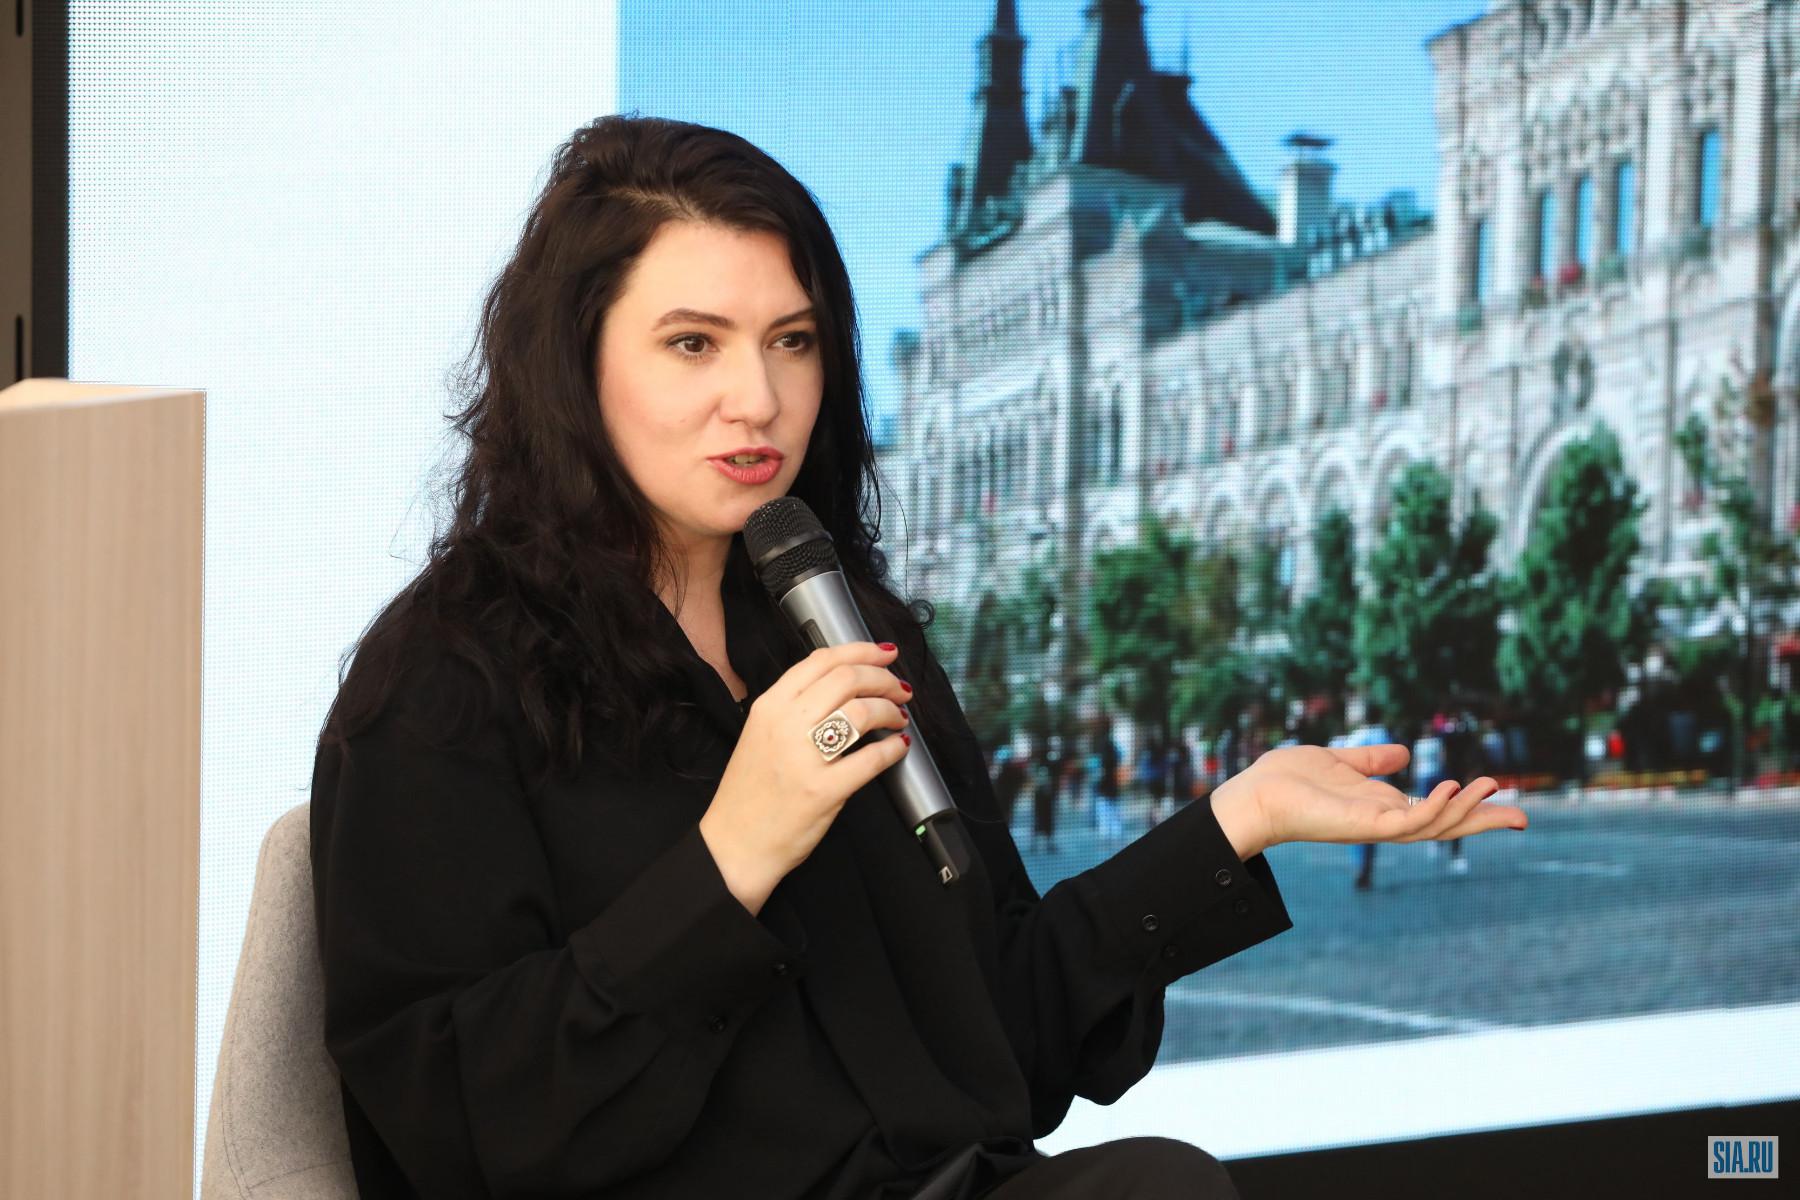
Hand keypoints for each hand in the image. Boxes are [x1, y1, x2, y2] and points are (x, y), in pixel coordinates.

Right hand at [700, 641, 913, 914]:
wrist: (735, 844)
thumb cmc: (751, 791)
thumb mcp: (761, 733)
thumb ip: (794, 705)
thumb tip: (844, 681)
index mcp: (770, 705)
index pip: (821, 660)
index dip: (860, 651)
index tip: (884, 654)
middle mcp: (786, 723)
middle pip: (848, 679)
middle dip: (884, 679)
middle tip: (899, 689)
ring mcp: (804, 757)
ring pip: (863, 711)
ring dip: (891, 710)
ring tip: (899, 718)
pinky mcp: (824, 790)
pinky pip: (871, 759)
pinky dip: (893, 750)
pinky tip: (898, 748)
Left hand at [1214, 743, 1527, 855]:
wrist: (1256, 793)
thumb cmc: (1290, 780)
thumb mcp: (1340, 761)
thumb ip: (1371, 760)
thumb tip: (1401, 752)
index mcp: (1384, 806)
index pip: (1437, 810)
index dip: (1471, 807)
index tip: (1505, 798)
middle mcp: (1386, 820)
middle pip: (1447, 825)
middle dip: (1483, 820)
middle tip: (1522, 815)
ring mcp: (1377, 825)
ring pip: (1434, 825)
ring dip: (1465, 808)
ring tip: (1490, 786)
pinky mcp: (1366, 825)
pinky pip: (1409, 822)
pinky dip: (1434, 808)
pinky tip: (1453, 788)